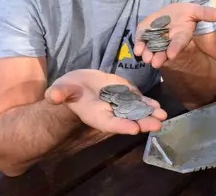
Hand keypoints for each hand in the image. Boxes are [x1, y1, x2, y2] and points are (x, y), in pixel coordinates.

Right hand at [44, 70, 166, 134]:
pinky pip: (138, 102)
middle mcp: (110, 113)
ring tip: (163, 116)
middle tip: (157, 125)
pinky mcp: (125, 95)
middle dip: (143, 122)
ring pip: (137, 112)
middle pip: (128, 120)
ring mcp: (119, 104)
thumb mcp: (61, 90)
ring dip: (150, 115)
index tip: (134, 129)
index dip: (121, 126)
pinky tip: (158, 107)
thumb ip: (59, 93)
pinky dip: (148, 105)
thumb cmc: (68, 90)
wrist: (77, 85)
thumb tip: (53, 96)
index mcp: (95, 115)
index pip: (109, 123)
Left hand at [133, 3, 215, 67]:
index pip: (179, 43)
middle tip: (155, 63)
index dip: (176, 48)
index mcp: (181, 35)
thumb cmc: (184, 14)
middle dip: (160, 57)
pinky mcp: (144, 35)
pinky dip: (139, 46)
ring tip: (146, 58)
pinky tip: (138, 49)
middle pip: (164, 51)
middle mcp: (168, 41)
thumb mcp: (195, 11)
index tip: (172, 54)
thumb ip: (206, 14)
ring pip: (152, 49)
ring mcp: (155, 39)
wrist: (169, 14)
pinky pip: (141, 42)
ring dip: (149, 54)